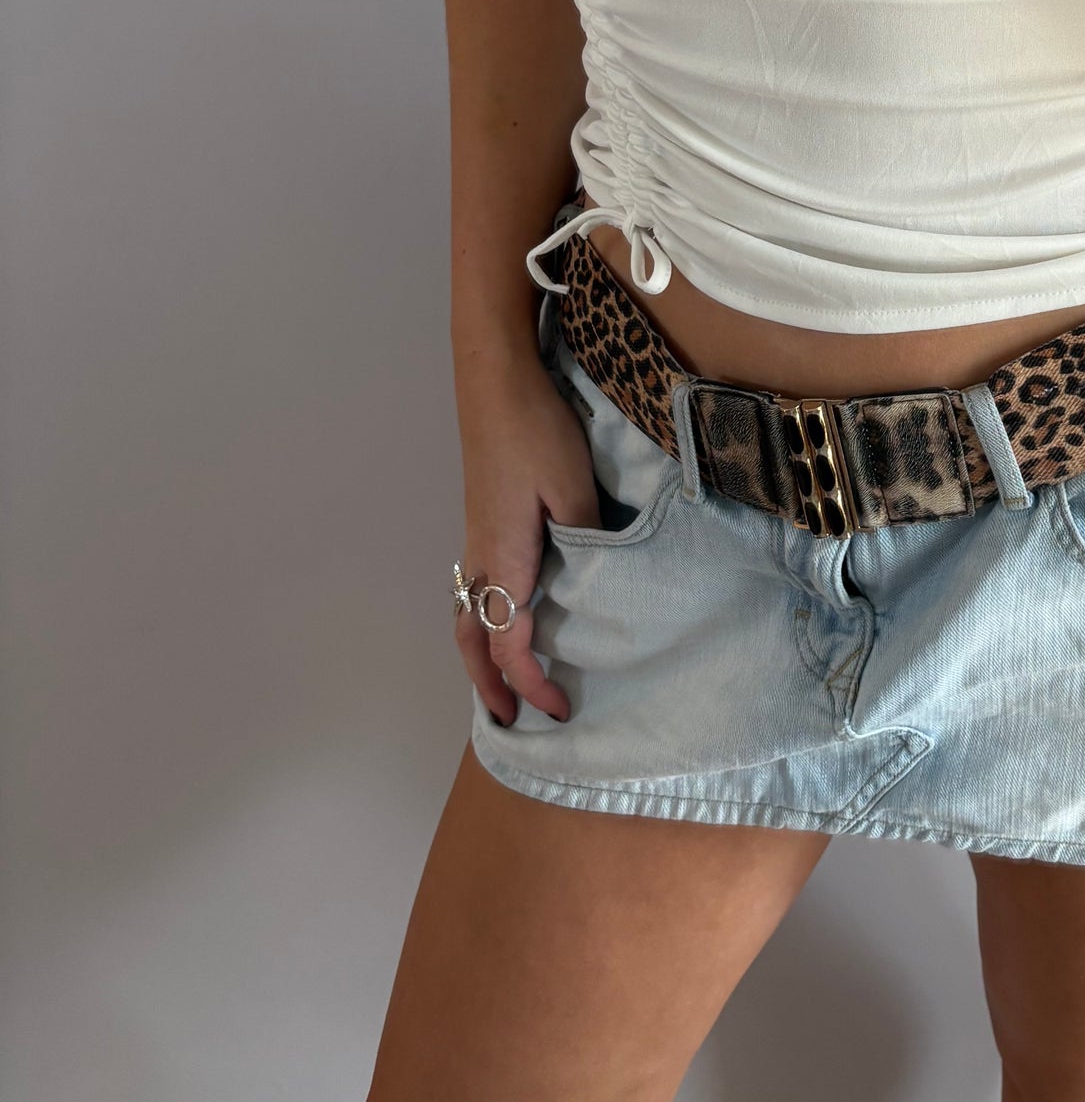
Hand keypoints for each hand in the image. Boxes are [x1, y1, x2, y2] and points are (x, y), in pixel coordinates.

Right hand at [454, 355, 599, 725]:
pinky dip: (482, 619)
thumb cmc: (536, 431)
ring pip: (467, 612)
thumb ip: (588, 541)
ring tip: (498, 682)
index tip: (558, 710)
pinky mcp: (483, 519)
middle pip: (471, 638)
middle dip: (487, 684)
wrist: (497, 381)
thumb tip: (600, 584)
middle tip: (510, 720)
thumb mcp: (574, 488)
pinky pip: (476, 586)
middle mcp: (482, 556)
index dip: (532, 683)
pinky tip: (507, 614)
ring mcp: (478, 537)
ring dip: (479, 654)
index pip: (510, 642)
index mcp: (505, 559)